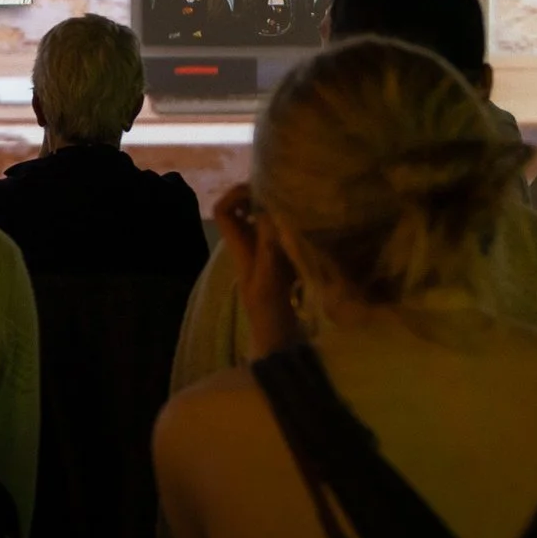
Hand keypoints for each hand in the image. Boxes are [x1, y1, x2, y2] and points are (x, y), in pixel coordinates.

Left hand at [216, 182, 300, 357]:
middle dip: (261, 196)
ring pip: (265, 221)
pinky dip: (295, 226)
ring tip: (302, 203)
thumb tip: (268, 211)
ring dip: (279, 210)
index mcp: (240, 249)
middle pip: (244, 210)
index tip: (260, 191)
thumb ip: (269, 247)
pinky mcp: (287, 266)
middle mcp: (251, 248)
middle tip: (288, 191)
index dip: (235, 195)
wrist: (282, 346)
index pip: (223, 211)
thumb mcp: (269, 280)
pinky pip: (285, 236)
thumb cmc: (271, 317)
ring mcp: (268, 256)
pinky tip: (313, 227)